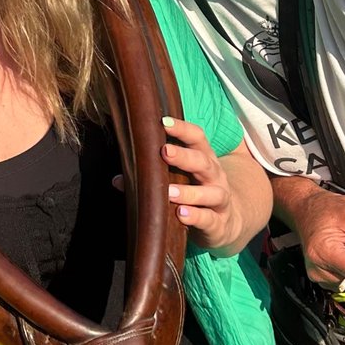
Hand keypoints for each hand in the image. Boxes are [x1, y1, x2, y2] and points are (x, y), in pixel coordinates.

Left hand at [160, 116, 246, 250]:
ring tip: (169, 192)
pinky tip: (182, 215)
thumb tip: (117, 180)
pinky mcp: (219, 223)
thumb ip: (151, 178)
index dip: (182, 129)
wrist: (227, 223)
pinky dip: (196, 216)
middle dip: (184, 156)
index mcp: (204, 158)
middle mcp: (214, 175)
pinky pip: (209, 219)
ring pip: (209, 192)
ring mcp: (220, 199)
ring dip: (189, 191)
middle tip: (164, 151)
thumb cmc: (196, 194)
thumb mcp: (180, 181)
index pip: (197, 137)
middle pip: (203, 161)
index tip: (163, 122)